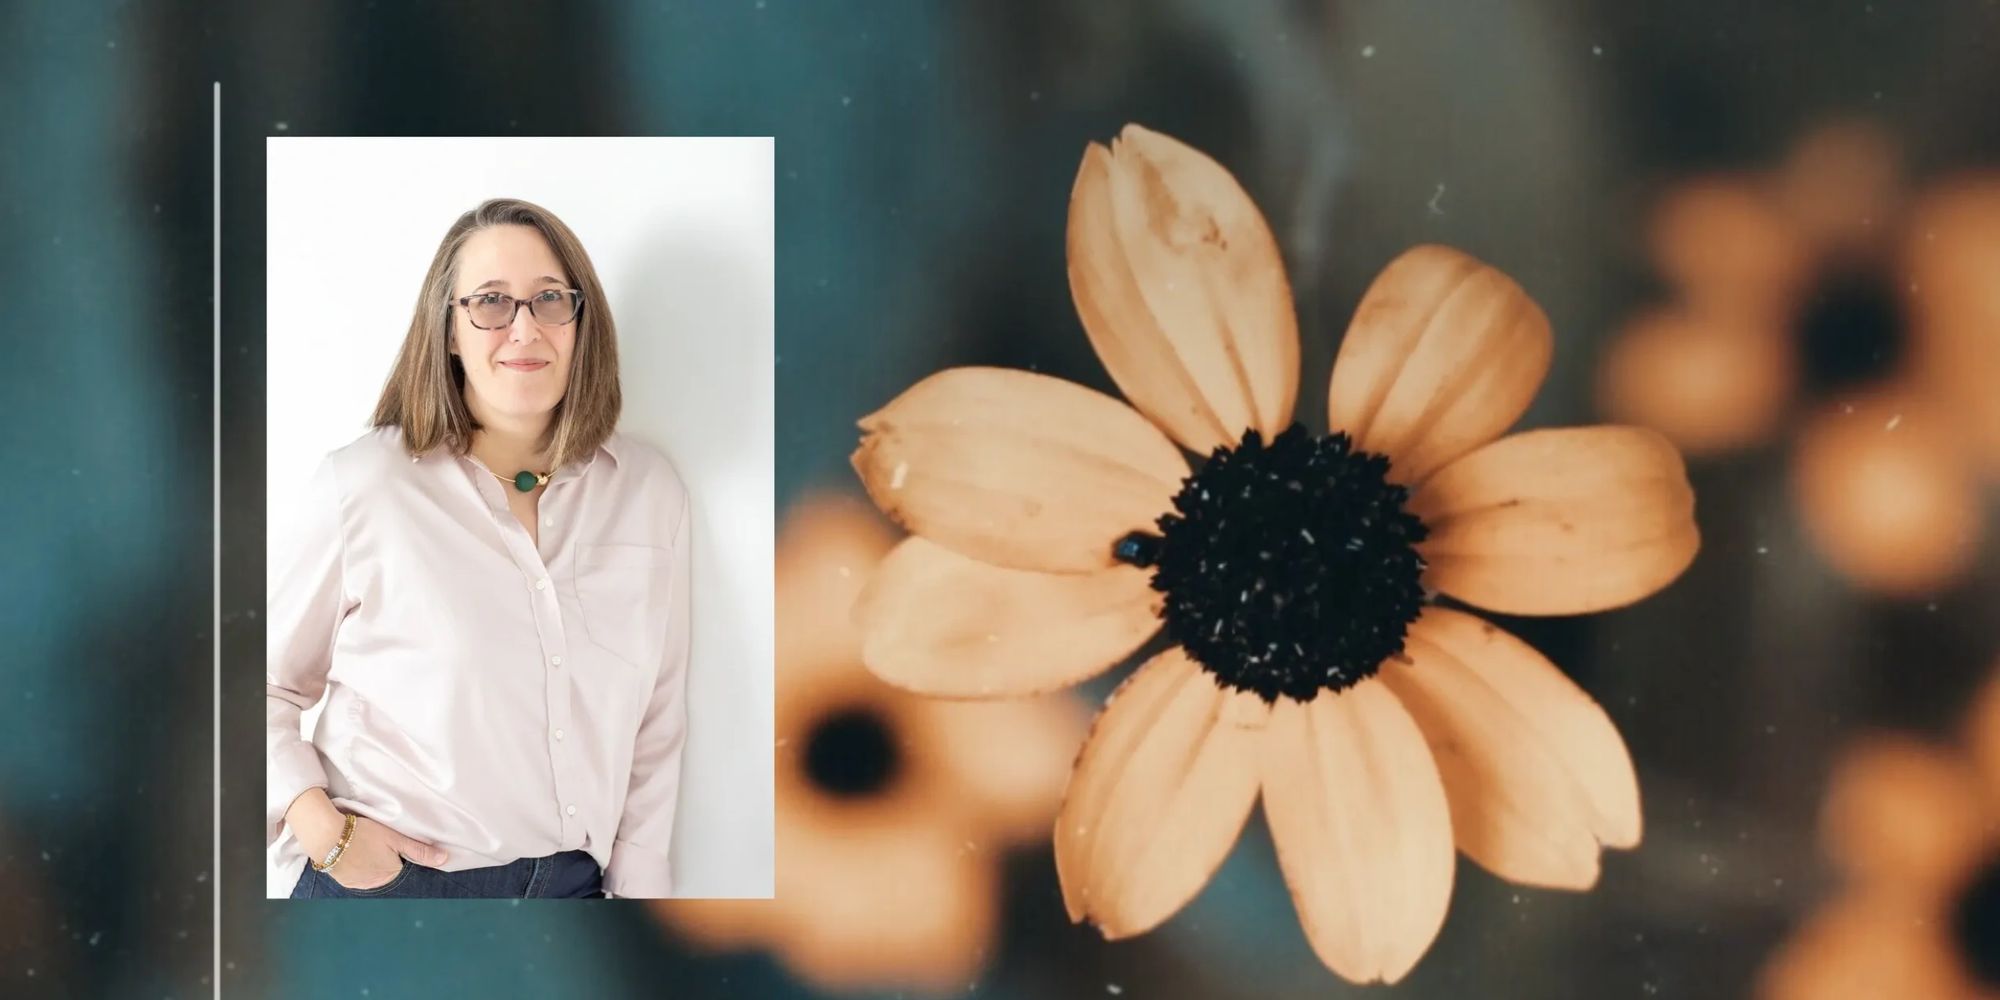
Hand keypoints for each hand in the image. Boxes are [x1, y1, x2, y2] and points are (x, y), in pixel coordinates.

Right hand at [285, 788, 447, 889]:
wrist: (326, 836)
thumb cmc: (364, 834)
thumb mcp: (395, 838)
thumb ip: (419, 851)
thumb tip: (444, 859)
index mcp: (391, 875)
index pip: (402, 868)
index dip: (398, 855)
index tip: (391, 847)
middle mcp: (375, 885)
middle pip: (386, 873)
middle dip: (384, 862)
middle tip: (375, 845)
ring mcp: (357, 885)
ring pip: (371, 876)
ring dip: (370, 866)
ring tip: (364, 849)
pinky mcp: (343, 882)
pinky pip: (356, 877)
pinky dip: (357, 869)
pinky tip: (354, 856)